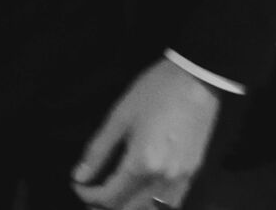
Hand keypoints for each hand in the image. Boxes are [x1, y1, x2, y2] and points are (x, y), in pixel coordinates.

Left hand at [73, 59, 218, 209]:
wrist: (197, 79)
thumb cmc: (155, 91)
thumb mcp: (120, 116)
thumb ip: (98, 150)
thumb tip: (79, 176)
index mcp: (142, 164)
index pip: (109, 196)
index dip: (88, 195)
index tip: (78, 185)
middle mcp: (163, 179)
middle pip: (129, 209)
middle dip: (106, 207)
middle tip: (92, 195)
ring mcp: (181, 179)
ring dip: (130, 208)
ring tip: (115, 198)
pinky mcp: (193, 173)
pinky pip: (171, 203)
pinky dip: (153, 205)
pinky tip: (142, 195)